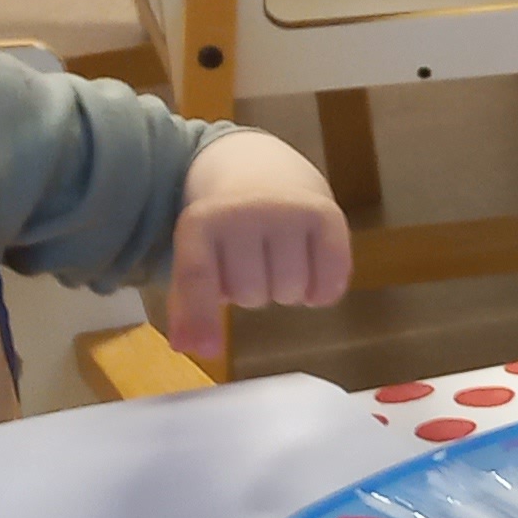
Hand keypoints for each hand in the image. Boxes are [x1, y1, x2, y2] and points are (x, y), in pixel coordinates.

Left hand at [167, 132, 355, 359]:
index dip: (201, 316)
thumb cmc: (228, 226)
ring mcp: (289, 211)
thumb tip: (188, 349)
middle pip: (251, 295)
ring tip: (278, 260)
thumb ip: (190, 302)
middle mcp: (246, 211)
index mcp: (202, 220)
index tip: (206, 351)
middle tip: (252, 262)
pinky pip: (330, 283)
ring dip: (286, 290)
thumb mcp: (199, 252)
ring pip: (290, 293)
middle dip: (251, 291)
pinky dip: (322, 293)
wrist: (262, 166)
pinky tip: (313, 276)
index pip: (199, 274)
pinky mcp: (326, 214)